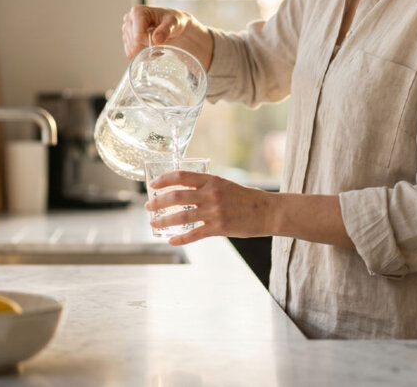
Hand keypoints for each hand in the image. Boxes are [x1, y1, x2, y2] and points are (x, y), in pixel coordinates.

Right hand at [121, 5, 213, 69]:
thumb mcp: (174, 23)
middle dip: (147, 47)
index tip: (159, 39)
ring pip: (131, 49)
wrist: (173, 25)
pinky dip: (141, 54)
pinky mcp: (127, 38)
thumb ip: (166, 30)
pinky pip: (130, 53)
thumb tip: (156, 39)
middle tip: (160, 43)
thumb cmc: (174, 21)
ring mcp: (127, 29)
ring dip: (144, 52)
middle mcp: (129, 19)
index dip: (148, 42)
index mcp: (137, 12)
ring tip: (156, 45)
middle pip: (134, 43)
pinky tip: (150, 48)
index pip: (137, 36)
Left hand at [145, 171, 274, 245]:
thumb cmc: (246, 198)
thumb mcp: (225, 185)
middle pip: (176, 196)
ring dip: (163, 220)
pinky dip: (180, 238)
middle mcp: (210, 194)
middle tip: (148, 206)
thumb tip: (185, 190)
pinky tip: (171, 240)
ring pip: (181, 216)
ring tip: (153, 223)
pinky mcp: (218, 228)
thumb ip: (207, 187)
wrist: (267, 212)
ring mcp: (214, 212)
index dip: (163, 180)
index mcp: (211, 180)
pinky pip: (194, 234)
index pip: (180, 176)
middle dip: (158, 202)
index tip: (152, 185)